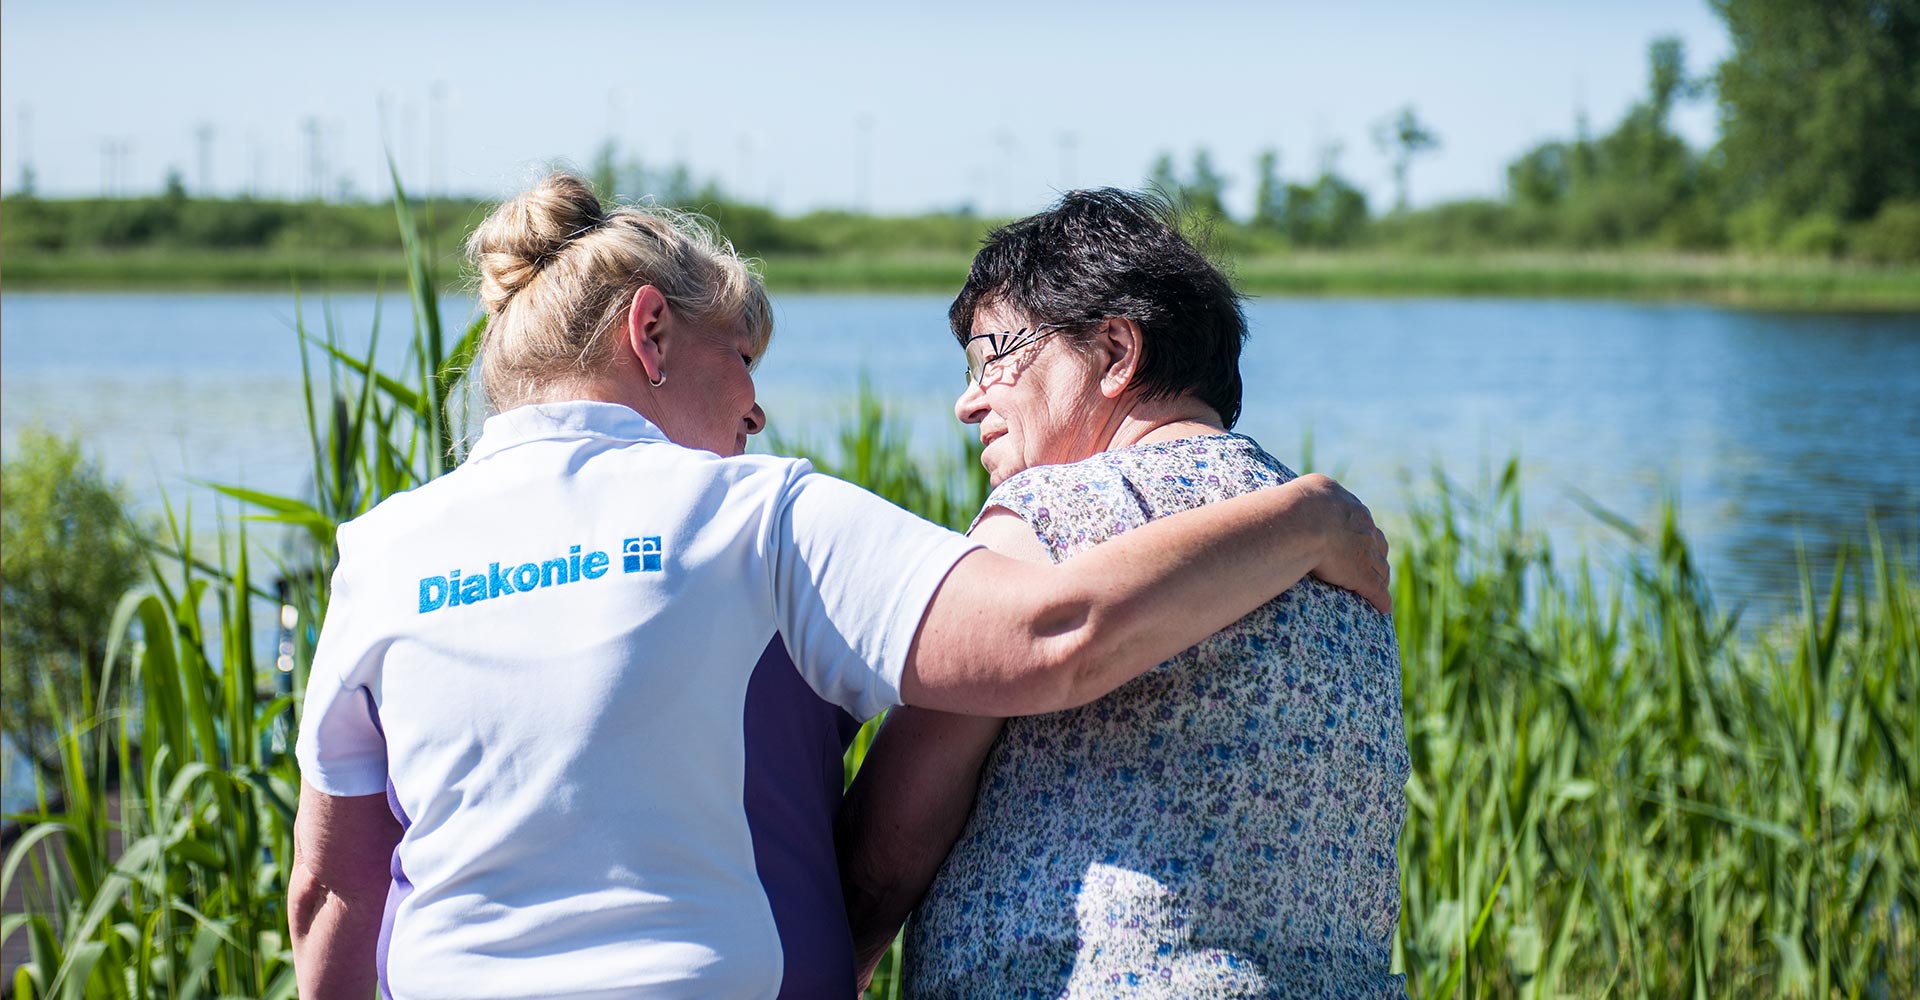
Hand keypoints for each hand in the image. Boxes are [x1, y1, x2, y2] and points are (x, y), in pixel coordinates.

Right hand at [1294, 473, 1392, 613]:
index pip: (1358, 521)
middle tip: (1368, 564)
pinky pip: (1378, 591)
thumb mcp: (1297, 497)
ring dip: (1380, 578)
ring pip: (1380, 568)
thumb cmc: (1290, 509)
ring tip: (1376, 589)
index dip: (1358, 533)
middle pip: (1376, 543)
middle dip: (1374, 554)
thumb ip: (1297, 501)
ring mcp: (1366, 552)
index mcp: (1345, 504)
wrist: (1302, 521)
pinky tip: (1382, 608)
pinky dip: (1381, 600)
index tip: (1353, 541)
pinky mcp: (1364, 575)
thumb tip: (1277, 504)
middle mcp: (1361, 526)